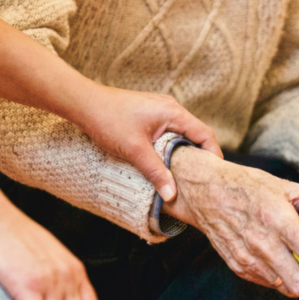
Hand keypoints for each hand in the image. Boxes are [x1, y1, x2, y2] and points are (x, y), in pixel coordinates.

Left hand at [78, 86, 222, 201]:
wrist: (84, 103)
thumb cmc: (108, 120)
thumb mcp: (135, 150)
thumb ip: (156, 172)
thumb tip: (172, 195)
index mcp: (173, 112)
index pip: (205, 134)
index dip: (213, 155)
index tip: (214, 176)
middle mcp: (170, 109)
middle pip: (196, 135)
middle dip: (200, 157)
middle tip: (201, 181)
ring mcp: (160, 111)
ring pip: (181, 135)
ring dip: (183, 154)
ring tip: (184, 176)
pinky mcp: (149, 116)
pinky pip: (169, 134)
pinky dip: (171, 148)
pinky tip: (165, 164)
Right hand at [163, 146, 298, 299]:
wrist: (204, 192)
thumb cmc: (248, 185)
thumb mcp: (286, 185)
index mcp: (276, 220)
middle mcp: (260, 244)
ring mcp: (246, 258)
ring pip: (283, 288)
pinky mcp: (236, 265)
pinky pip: (267, 282)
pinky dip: (284, 281)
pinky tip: (293, 272)